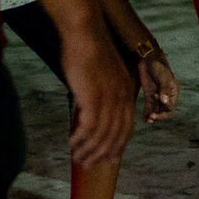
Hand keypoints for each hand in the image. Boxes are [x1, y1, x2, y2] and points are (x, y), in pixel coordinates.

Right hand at [61, 26, 134, 165]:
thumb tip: (88, 106)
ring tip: (77, 158)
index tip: (111, 158)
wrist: (84, 33)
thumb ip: (99, 91)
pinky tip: (72, 144)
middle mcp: (122, 98)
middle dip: (103, 152)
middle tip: (90, 164)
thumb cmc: (87, 49)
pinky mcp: (94, 99)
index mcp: (126, 92)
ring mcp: (110, 99)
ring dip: (89, 149)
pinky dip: (81, 139)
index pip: (127, 126)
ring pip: (102, 134)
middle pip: (116, 134)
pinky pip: (89, 128)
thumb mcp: (100, 73)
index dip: (119, 144)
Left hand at [138, 52, 178, 122]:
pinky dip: (147, 113)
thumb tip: (165, 102)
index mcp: (173, 92)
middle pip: (164, 111)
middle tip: (152, 117)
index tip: (156, 98)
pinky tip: (144, 119)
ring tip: (148, 121)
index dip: (164, 107)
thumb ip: (164, 89)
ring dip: (153, 117)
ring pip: (156, 110)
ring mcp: (157, 96)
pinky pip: (149, 107)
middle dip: (159, 116)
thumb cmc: (158, 67)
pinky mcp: (149, 96)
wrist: (148, 60)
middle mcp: (166, 96)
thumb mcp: (163, 77)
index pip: (170, 106)